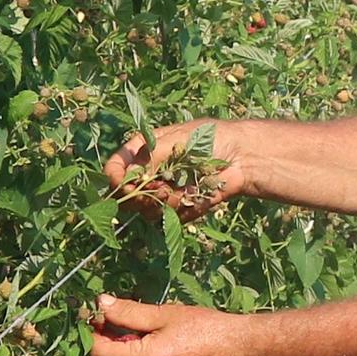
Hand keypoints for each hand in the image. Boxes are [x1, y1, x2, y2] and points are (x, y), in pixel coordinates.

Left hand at [86, 294, 256, 355]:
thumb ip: (128, 312)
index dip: (94, 334)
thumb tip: (100, 304)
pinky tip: (152, 353)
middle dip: (99, 355)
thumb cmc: (206, 328)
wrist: (242, 352)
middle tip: (111, 332)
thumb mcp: (165, 314)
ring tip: (131, 342)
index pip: (98, 354)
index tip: (100, 318)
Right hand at [103, 123, 230, 216]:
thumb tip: (127, 178)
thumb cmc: (209, 138)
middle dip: (140, 195)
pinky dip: (180, 208)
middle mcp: (149, 172)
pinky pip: (169, 216)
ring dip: (161, 202)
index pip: (115, 167)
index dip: (115, 179)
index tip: (125, 187)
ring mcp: (163, 191)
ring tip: (181, 190)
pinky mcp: (179, 206)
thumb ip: (148, 157)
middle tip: (160, 188)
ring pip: (146, 209)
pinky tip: (194, 196)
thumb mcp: (175, 140)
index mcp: (143, 150)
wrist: (241, 157)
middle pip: (127, 195)